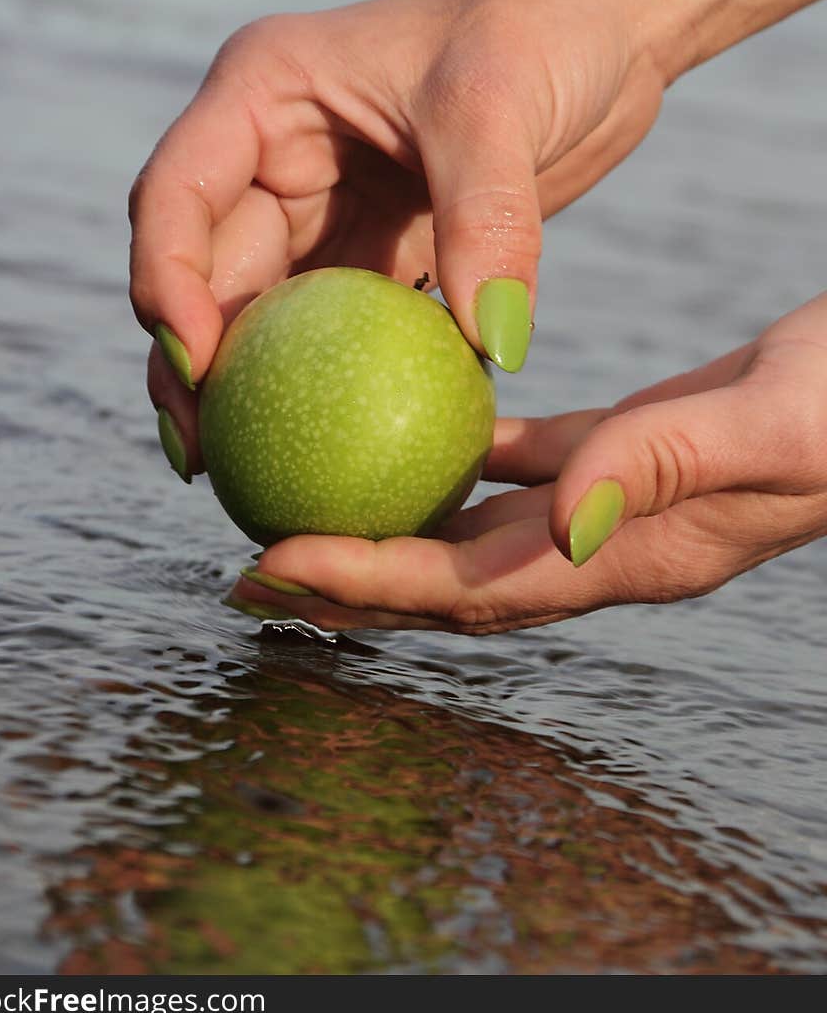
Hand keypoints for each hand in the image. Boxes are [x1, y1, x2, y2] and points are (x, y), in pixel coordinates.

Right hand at [129, 0, 663, 475]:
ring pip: (258, 312)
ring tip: (245, 478)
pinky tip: (334, 448)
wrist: (602, 23)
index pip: (177, 197)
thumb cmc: (542, 26)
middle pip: (201, 271)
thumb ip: (488, 222)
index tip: (197, 366)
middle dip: (191, 366)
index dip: (165, 284)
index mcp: (263, 94)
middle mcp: (273, 151)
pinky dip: (326, 385)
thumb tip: (492, 348)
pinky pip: (335, 329)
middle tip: (206, 460)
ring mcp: (320, 203)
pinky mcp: (375, 245)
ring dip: (247, 391)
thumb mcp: (501, 107)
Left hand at [234, 295, 826, 632]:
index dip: (367, 584)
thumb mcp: (767, 426)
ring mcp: (609, 508)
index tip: (272, 564)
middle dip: (346, 586)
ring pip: (470, 532)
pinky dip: (456, 457)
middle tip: (245, 567)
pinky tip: (410, 427)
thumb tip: (557, 521)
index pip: (468, 586)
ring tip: (299, 510)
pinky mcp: (621, 454)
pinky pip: (516, 466)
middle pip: (447, 585)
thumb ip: (664, 465)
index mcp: (627, 555)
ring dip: (385, 530)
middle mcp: (604, 547)